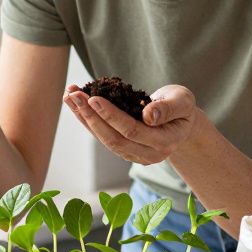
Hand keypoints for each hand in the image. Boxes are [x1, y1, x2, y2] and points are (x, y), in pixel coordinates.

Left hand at [62, 84, 199, 163]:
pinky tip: (75, 104)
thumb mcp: (182, 101)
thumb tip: (148, 116)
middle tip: (74, 95)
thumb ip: (168, 108)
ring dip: (84, 118)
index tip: (93, 98)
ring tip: (69, 96)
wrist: (180, 120)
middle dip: (91, 117)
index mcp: (165, 142)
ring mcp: (134, 155)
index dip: (111, 116)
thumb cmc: (181, 105)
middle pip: (113, 139)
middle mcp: (148, 154)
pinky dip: (87, 120)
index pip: (132, 131)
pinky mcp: (124, 150)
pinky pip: (102, 136)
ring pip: (104, 139)